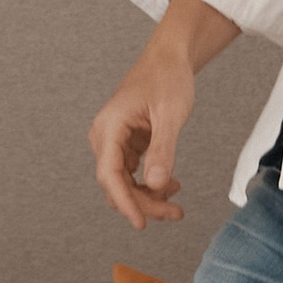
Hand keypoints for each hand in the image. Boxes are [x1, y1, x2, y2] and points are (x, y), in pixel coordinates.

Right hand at [86, 45, 195, 228]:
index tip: (141, 223)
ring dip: (148, 197)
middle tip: (176, 213)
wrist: (169, 59)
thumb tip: (155, 185)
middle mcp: (105, 136)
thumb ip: (163, 150)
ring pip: (124, 183)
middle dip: (144, 203)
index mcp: (109, 127)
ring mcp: (114, 141)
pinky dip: (150, 184)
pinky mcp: (125, 144)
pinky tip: (171, 184)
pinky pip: (132, 174)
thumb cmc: (167, 78)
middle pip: (116, 184)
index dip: (125, 202)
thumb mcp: (170, 115)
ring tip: (176, 200)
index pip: (109, 175)